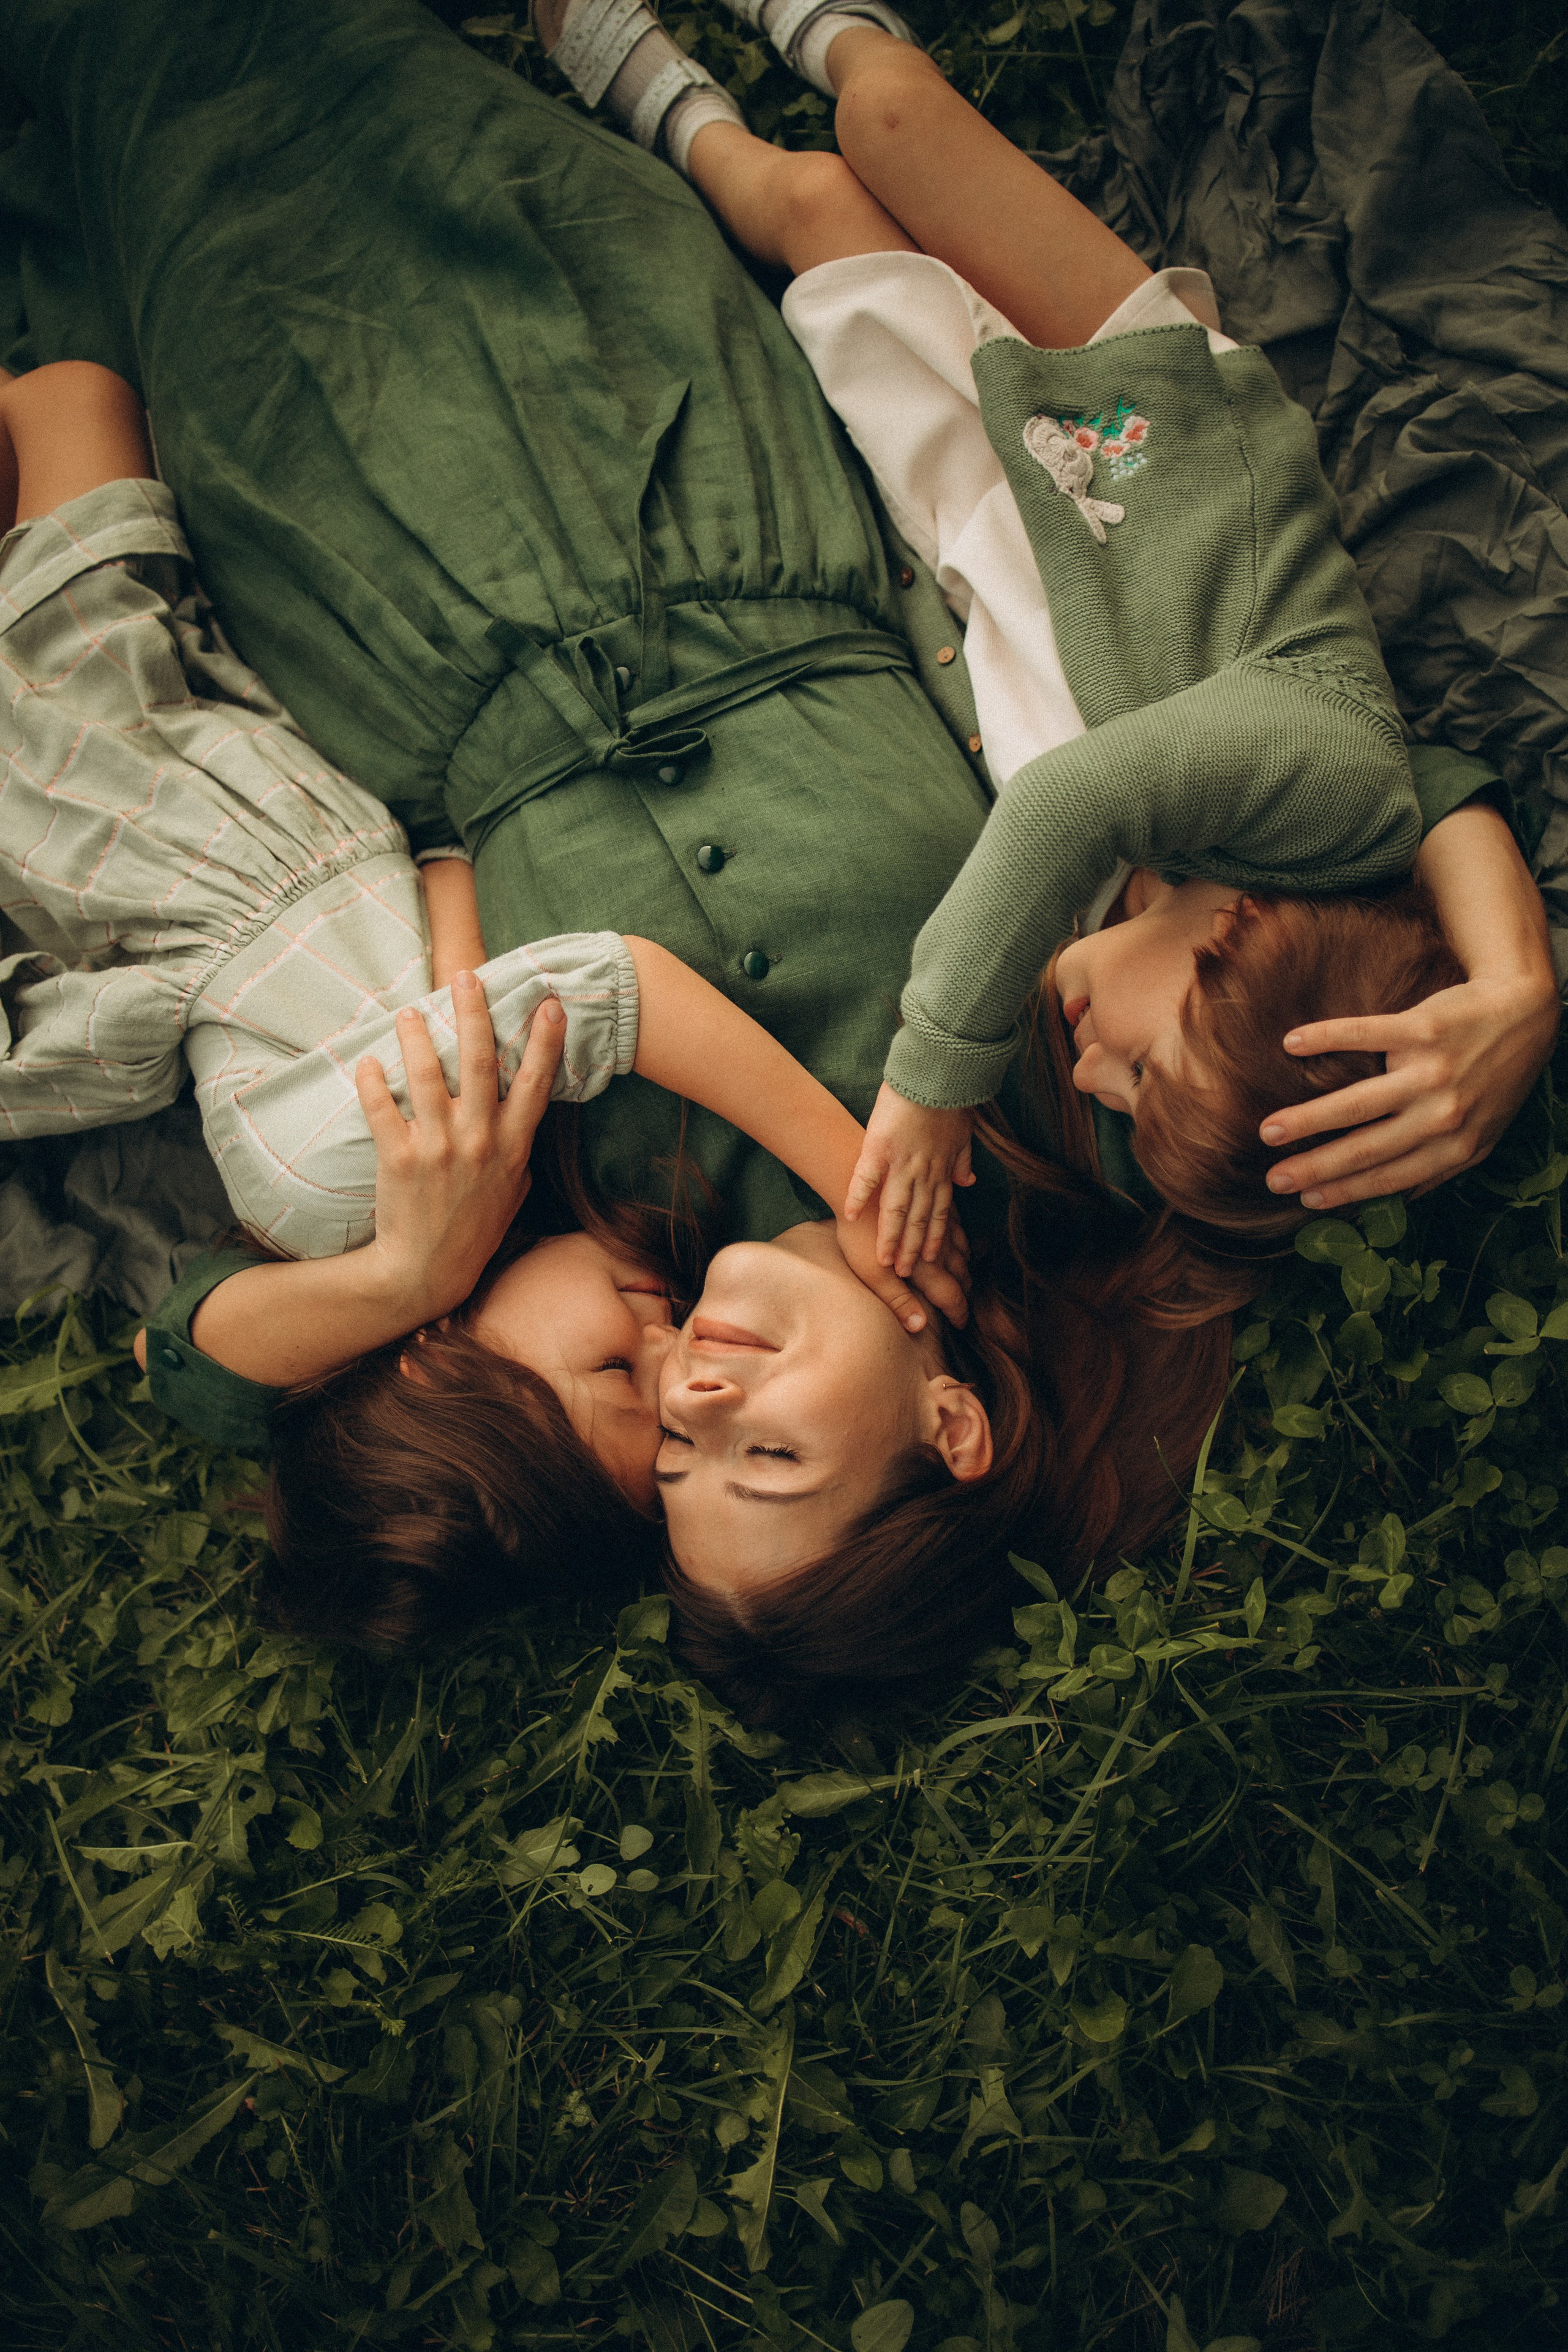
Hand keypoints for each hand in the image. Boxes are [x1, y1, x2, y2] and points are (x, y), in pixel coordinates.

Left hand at [356, 971, 565, 1319]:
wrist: (427, 1270)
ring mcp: (439, 1149)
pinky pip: (383, 1108)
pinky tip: (368, 1063)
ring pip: (427, 1077)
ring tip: (409, 1013)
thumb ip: (519, 1148)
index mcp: (511, 1145)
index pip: (534, 1084)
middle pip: (479, 1063)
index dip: (544, 1041)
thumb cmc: (474, 1228)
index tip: (549, 1002)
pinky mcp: (400, 1159)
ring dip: (417, 1038)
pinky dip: (373, 1082)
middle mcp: (479, 1142)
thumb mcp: (513, 1189)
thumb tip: (529, 1112)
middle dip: (474, 1013)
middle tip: (465, 975)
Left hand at [830, 1205, 970, 1334]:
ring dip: (964, 1264)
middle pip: (960, 1271)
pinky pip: (954, 1224)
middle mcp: (938, 1245)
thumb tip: (919, 1326)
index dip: (958, 1312)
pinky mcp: (932, 1203)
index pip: (951, 1295)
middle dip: (964, 1289)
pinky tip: (955, 1238)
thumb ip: (897, 1299)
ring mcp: (937, 1222)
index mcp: (926, 1266)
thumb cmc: (858, 1233)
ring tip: (963, 1275)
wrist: (856, 1183)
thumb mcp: (872, 1273)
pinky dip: (959, 1237)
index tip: (961, 1324)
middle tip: (964, 1304)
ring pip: (961, 1247)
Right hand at [844, 1082, 976, 1276]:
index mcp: (942, 1169)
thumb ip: (963, 1161)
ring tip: (883, 1261)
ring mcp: (901, 1161)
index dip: (936, 1239)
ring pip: (895, 1207)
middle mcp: (923, 1171)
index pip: (940, 1213)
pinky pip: (867, 1177)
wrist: (937, 1071)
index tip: (931, 1262)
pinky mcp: (879, 1146)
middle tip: (906, 1274)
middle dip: (913, 1249)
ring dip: (890, 1236)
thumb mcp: (964, 1133)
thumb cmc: (949, 1100)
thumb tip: (968, 1183)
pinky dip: (859, 1196)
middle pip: (918, 1218)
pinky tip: (851, 1215)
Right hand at [1260, 969, 1560, 1209]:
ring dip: (1308, 1118)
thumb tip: (1398, 1201)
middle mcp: (1443, 1113)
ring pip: (1358, 1102)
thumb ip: (1442, 1168)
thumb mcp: (1482, 1136)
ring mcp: (1431, 1070)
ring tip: (1269, 1130)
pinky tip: (1291, 1044)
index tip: (1306, 1200)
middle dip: (1315, 1167)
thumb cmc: (1496, 1079)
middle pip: (1367, 1147)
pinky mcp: (1421, 1027)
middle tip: (1273, 1179)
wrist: (1524, 1013)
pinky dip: (1325, 1038)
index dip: (1345, 1190)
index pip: (1390, 1176)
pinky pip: (1364, 1033)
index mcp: (1456, 1145)